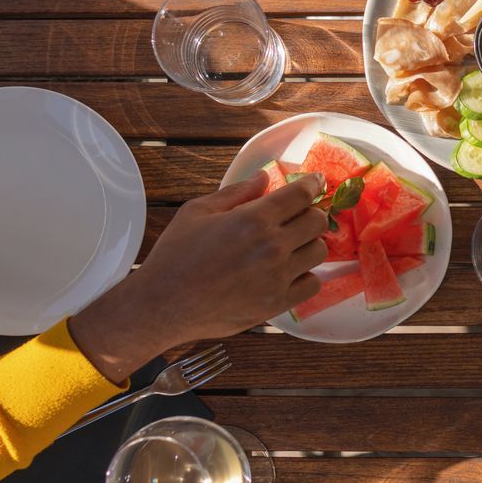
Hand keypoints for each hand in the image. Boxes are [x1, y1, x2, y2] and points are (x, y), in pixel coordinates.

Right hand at [68, 171, 328, 384]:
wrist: (162, 305)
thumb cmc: (175, 254)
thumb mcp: (197, 211)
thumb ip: (236, 192)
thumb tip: (264, 177)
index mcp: (253, 219)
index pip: (301, 195)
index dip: (312, 185)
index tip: (315, 183)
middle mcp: (272, 246)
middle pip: (317, 221)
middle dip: (310, 214)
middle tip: (297, 217)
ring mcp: (277, 277)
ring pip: (319, 252)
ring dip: (308, 244)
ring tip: (291, 246)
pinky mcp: (277, 304)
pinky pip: (312, 284)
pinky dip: (305, 276)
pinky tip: (290, 273)